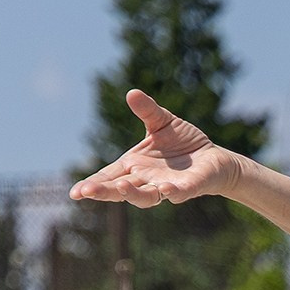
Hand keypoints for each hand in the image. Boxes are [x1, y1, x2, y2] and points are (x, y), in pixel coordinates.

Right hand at [70, 90, 241, 206]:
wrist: (214, 158)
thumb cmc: (183, 143)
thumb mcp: (162, 122)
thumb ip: (147, 111)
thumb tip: (132, 93)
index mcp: (134, 165)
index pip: (108, 177)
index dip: (93, 185)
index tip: (75, 193)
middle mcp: (147, 179)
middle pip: (121, 190)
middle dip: (105, 191)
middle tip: (86, 192)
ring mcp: (166, 186)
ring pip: (146, 196)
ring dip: (133, 193)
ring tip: (122, 186)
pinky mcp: (189, 188)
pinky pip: (179, 193)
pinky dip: (172, 192)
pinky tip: (166, 189)